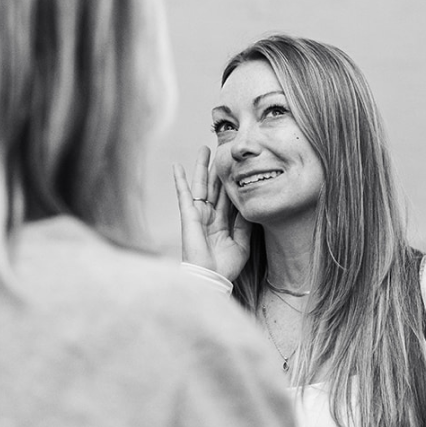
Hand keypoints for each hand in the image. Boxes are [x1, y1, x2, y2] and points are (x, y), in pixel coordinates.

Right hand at [171, 147, 250, 280]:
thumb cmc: (225, 266)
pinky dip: (179, 180)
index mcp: (222, 223)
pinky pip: (183, 194)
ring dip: (201, 167)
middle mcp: (209, 216)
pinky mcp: (188, 215)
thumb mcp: (242, 243)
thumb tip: (248, 205)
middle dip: (217, 169)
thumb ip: (244, 224)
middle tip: (220, 150)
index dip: (231, 182)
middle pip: (214, 187)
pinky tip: (177, 166)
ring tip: (204, 149)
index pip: (227, 197)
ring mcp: (198, 214)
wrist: (211, 277)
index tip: (237, 166)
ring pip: (201, 185)